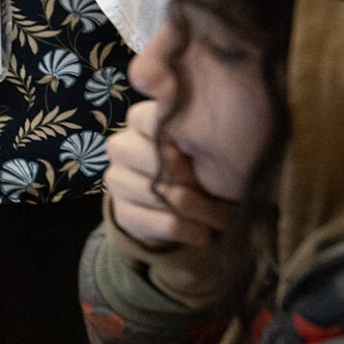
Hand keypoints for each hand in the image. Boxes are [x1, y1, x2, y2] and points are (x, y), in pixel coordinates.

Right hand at [106, 98, 234, 250]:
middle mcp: (120, 146)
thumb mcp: (199, 138)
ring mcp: (116, 180)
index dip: (181, 139)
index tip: (203, 152)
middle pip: (157, 160)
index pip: (150, 119)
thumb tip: (197, 111)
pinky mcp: (121, 213)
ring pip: (164, 195)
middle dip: (196, 179)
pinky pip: (163, 224)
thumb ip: (197, 122)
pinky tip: (206, 232)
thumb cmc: (196, 160)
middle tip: (226, 188)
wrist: (175, 203)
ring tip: (226, 214)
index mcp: (139, 120)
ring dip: (202, 210)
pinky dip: (190, 230)